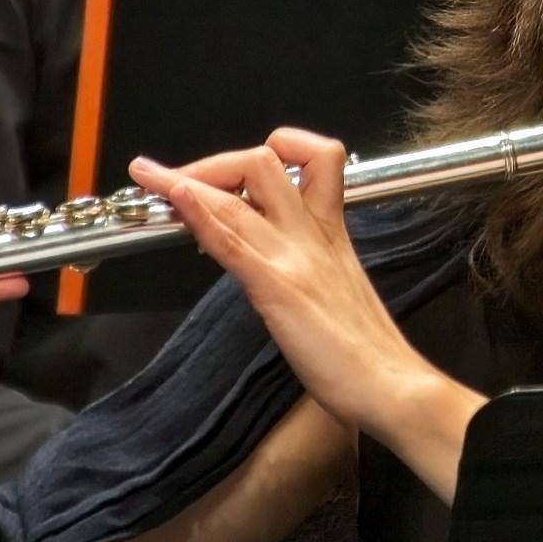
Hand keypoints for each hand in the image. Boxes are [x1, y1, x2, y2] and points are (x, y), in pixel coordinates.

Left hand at [131, 130, 481, 498]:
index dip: (269, 154)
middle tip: (177, 181)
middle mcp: (312, 236)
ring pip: (240, 196)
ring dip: (188, 178)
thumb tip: (283, 266)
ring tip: (149, 175)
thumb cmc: (368, 353)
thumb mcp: (340, 290)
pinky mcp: (279, 289)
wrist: (393, 388)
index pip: (311, 161)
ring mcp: (294, 258)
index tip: (230, 177)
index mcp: (331, 233)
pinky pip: (233, 240)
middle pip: (265, 164)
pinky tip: (175, 197)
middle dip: (214, 164)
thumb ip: (313, 267)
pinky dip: (199, 213)